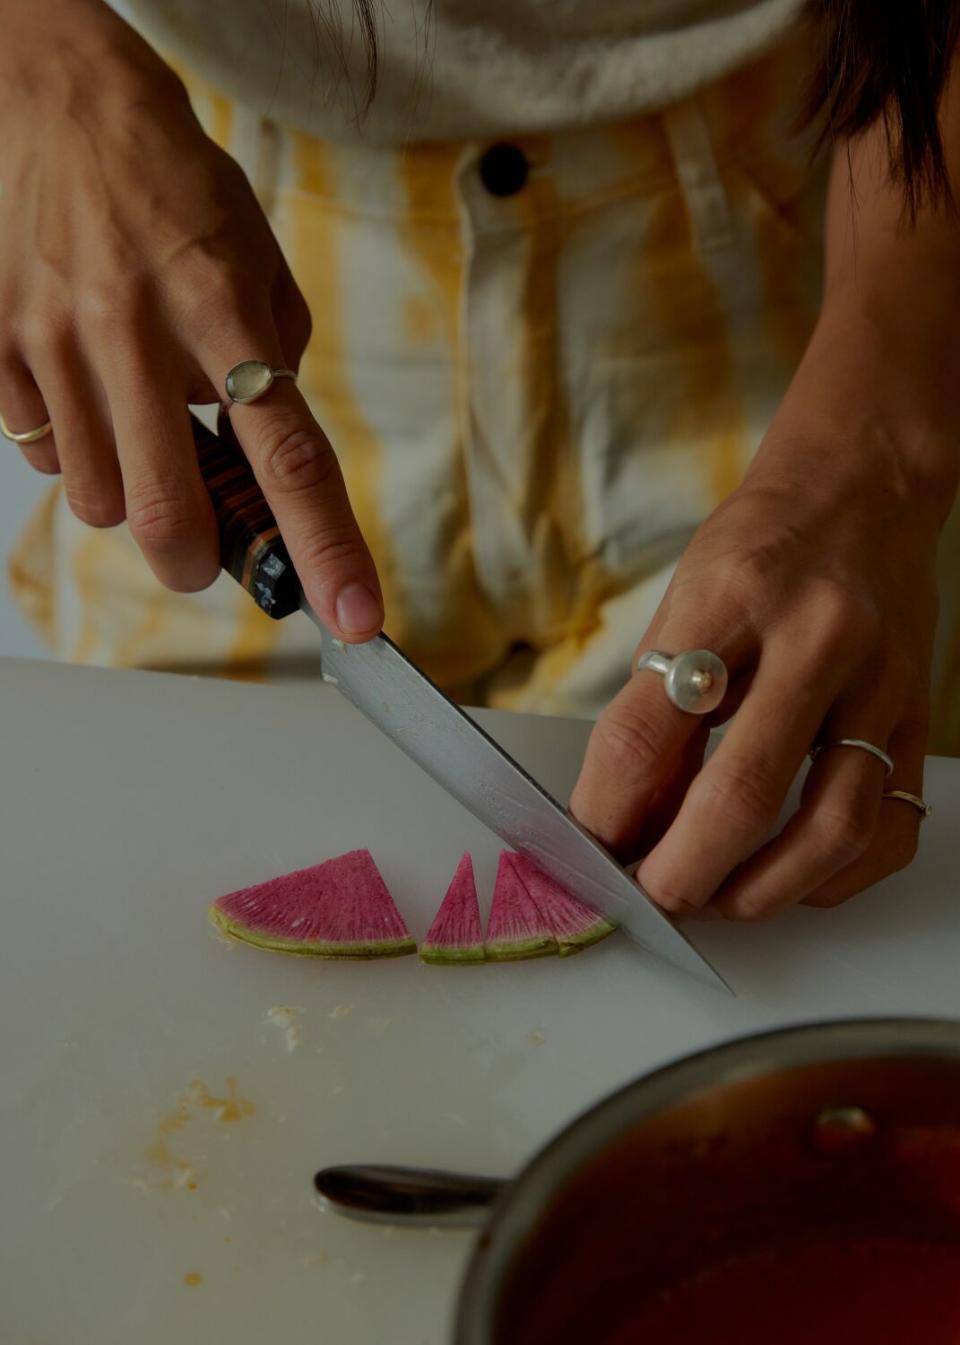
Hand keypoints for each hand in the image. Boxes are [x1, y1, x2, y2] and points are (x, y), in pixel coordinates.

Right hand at [0, 0, 382, 638]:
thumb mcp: (257, 253)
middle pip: (167, 515)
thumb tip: (265, 441)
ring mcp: (54, 343)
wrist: (55, 100)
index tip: (351, 615)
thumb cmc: (169, 179)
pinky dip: (71, 448)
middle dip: (193, 561)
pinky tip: (83, 390)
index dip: (322, 548)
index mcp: (221, 308)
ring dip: (128, 495)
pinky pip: (38, 453)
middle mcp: (134, 332)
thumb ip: (276, 354)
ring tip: (135, 426)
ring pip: (96, 498)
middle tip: (202, 553)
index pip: (286, 455)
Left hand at [570, 317, 955, 919]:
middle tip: (654, 896)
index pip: (651, 732)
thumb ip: (652, 712)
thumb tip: (619, 822)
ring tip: (719, 902)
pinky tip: (794, 878)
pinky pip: (890, 827)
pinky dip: (837, 875)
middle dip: (684, 871)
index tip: (594, 852)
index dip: (609, 813)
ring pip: (833, 826)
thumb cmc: (759, 547)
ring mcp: (881, 682)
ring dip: (764, 890)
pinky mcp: (919, 717)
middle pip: (743, 792)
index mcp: (731, 597)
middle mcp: (816, 638)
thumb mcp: (683, 602)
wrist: (862, 491)